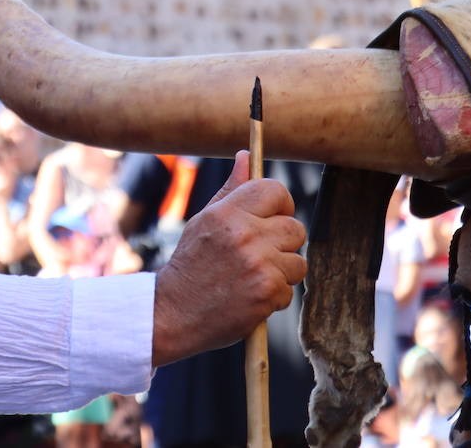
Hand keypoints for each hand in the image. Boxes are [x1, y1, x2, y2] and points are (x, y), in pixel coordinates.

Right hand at [150, 151, 306, 365]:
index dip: (280, 204)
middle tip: (260, 254)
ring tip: (252, 277)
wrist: (172, 312)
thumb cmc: (191, 264)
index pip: (275, 191)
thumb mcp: (205, 221)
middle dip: (283, 242)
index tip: (272, 218)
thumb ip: (231, 190)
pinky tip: (249, 296)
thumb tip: (246, 156)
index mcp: (227, 212)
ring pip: (298, 261)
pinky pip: (290, 289)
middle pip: (295, 227)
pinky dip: (274, 296)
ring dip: (281, 272)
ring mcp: (259, 264)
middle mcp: (245, 234)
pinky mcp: (268, 292)